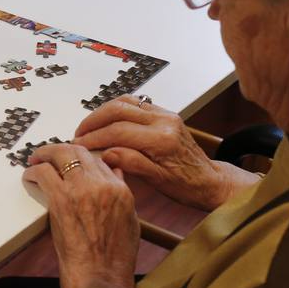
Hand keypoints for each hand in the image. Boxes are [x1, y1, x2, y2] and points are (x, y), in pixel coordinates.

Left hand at [23, 144, 138, 287]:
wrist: (100, 278)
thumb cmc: (114, 258)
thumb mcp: (130, 222)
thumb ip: (122, 194)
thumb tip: (116, 173)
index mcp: (120, 190)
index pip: (99, 160)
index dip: (81, 158)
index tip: (70, 160)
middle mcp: (102, 184)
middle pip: (79, 151)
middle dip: (61, 149)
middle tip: (49, 153)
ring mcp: (81, 190)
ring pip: (60, 155)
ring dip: (44, 154)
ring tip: (35, 159)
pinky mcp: (61, 200)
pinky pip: (43, 173)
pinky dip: (33, 171)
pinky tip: (29, 175)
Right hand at [72, 96, 256, 211]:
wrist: (209, 180)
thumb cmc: (185, 186)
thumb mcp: (157, 181)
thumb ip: (131, 163)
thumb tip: (105, 153)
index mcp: (162, 139)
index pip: (119, 131)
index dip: (95, 137)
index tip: (79, 145)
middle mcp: (164, 121)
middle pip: (119, 110)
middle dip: (94, 121)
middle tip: (78, 134)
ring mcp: (165, 114)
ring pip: (125, 102)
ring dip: (103, 112)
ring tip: (88, 127)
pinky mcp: (164, 114)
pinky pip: (135, 103)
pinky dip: (116, 109)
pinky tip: (105, 121)